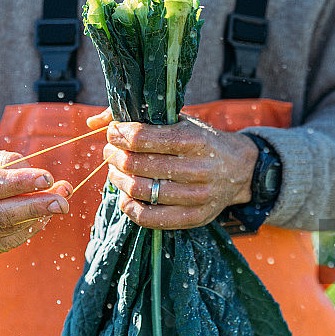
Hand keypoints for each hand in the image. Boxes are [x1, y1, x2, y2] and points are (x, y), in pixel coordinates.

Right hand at [0, 149, 71, 255]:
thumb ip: (1, 161)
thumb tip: (31, 170)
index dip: (20, 183)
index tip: (47, 178)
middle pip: (1, 214)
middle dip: (36, 206)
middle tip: (64, 199)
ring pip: (6, 230)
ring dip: (37, 218)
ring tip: (60, 202)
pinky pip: (5, 243)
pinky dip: (27, 231)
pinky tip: (43, 217)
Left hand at [88, 109, 257, 228]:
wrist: (241, 169)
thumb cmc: (202, 141)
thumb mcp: (179, 121)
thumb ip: (138, 117)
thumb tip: (93, 123)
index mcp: (194, 140)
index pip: (142, 138)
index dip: (119, 135)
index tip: (114, 133)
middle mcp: (198, 168)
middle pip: (137, 165)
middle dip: (115, 156)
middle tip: (111, 152)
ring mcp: (197, 196)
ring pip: (140, 191)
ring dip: (118, 179)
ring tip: (117, 171)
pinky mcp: (194, 217)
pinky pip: (149, 218)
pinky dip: (129, 206)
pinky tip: (126, 195)